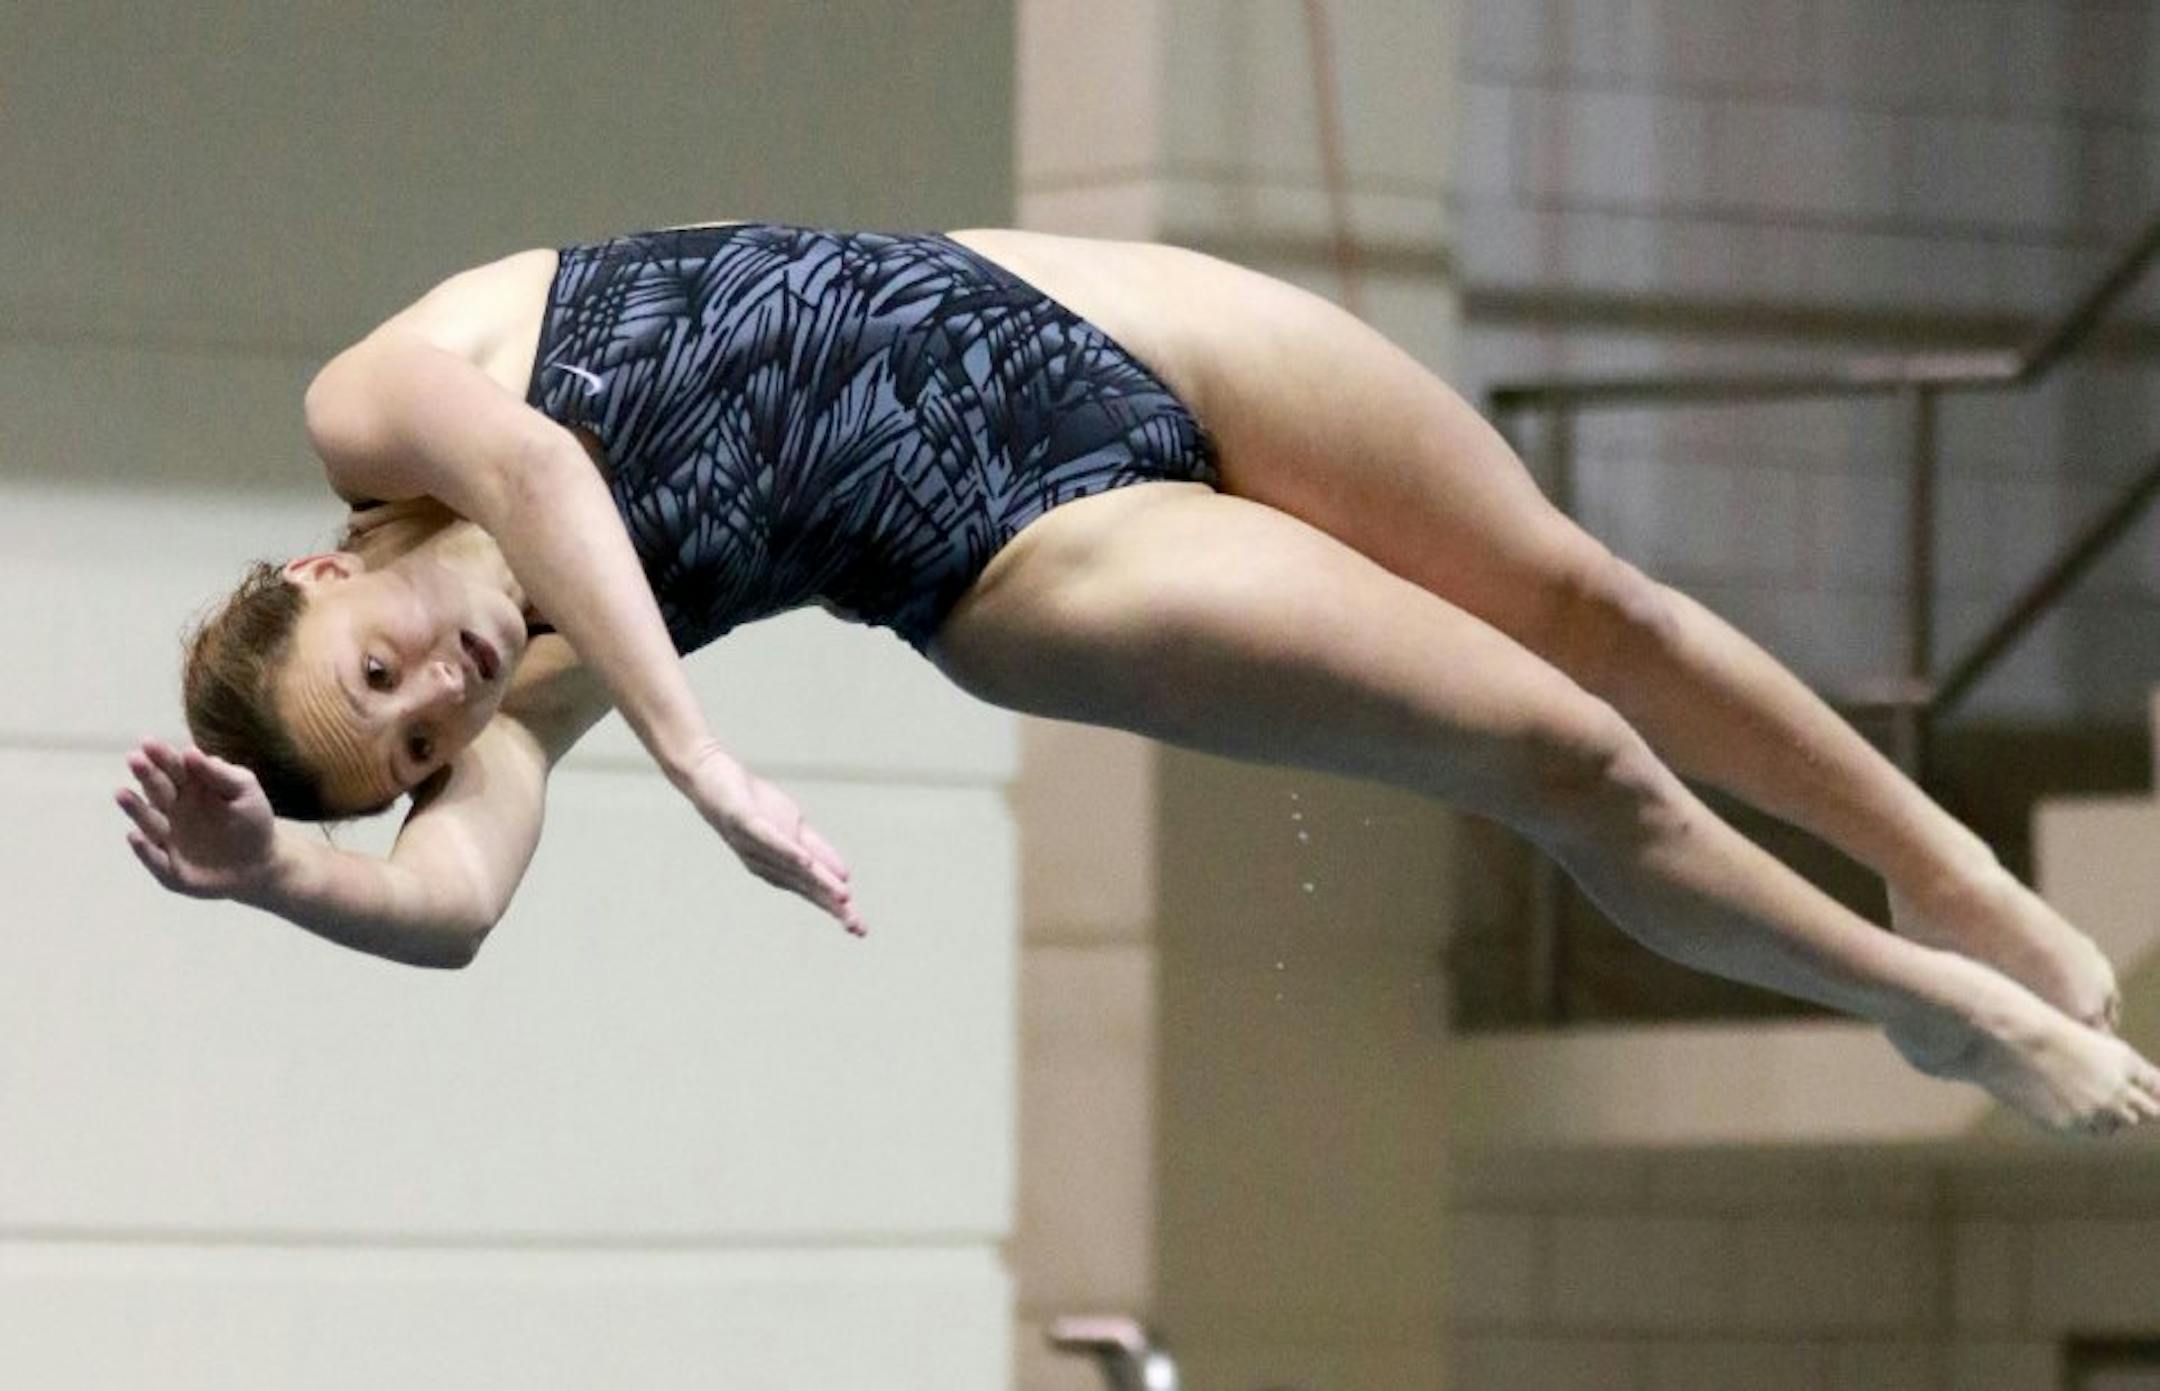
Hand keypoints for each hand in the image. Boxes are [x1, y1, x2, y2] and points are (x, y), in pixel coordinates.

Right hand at [115, 738, 278, 899]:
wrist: (261, 862)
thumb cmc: (251, 819)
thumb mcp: (244, 790)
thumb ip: (219, 773)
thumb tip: (191, 751)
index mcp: (189, 786)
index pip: (172, 767)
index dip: (160, 755)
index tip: (148, 743)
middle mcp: (171, 809)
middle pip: (156, 790)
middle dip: (145, 775)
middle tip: (135, 759)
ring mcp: (167, 838)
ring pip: (148, 822)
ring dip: (135, 808)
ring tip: (122, 793)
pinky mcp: (169, 868)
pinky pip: (155, 859)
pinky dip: (144, 849)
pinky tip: (135, 836)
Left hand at [674, 741, 864, 935]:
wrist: (712, 777)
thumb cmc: (753, 805)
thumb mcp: (794, 827)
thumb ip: (818, 851)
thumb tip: (846, 876)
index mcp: (780, 867)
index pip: (813, 891)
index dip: (837, 910)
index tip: (860, 929)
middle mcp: (766, 864)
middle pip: (805, 886)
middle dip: (831, 905)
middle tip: (855, 925)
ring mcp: (753, 845)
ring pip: (791, 867)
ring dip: (817, 881)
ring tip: (842, 895)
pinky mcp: (744, 822)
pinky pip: (767, 839)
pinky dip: (786, 851)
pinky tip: (804, 860)